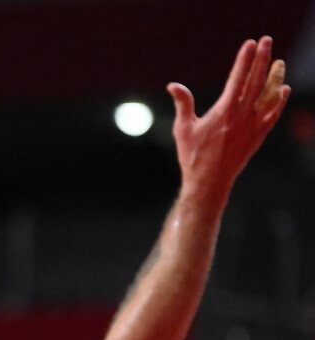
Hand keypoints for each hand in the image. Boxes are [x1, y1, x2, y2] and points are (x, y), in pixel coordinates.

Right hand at [168, 36, 288, 203]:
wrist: (209, 183)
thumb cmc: (193, 156)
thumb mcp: (183, 129)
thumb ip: (183, 104)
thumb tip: (173, 85)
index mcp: (224, 111)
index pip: (238, 78)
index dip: (245, 59)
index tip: (250, 44)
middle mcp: (242, 116)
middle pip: (256, 81)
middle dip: (262, 59)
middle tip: (266, 41)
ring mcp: (253, 125)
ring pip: (269, 95)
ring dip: (275, 77)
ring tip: (279, 62)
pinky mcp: (258, 136)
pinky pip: (273, 114)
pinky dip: (279, 101)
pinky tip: (283, 90)